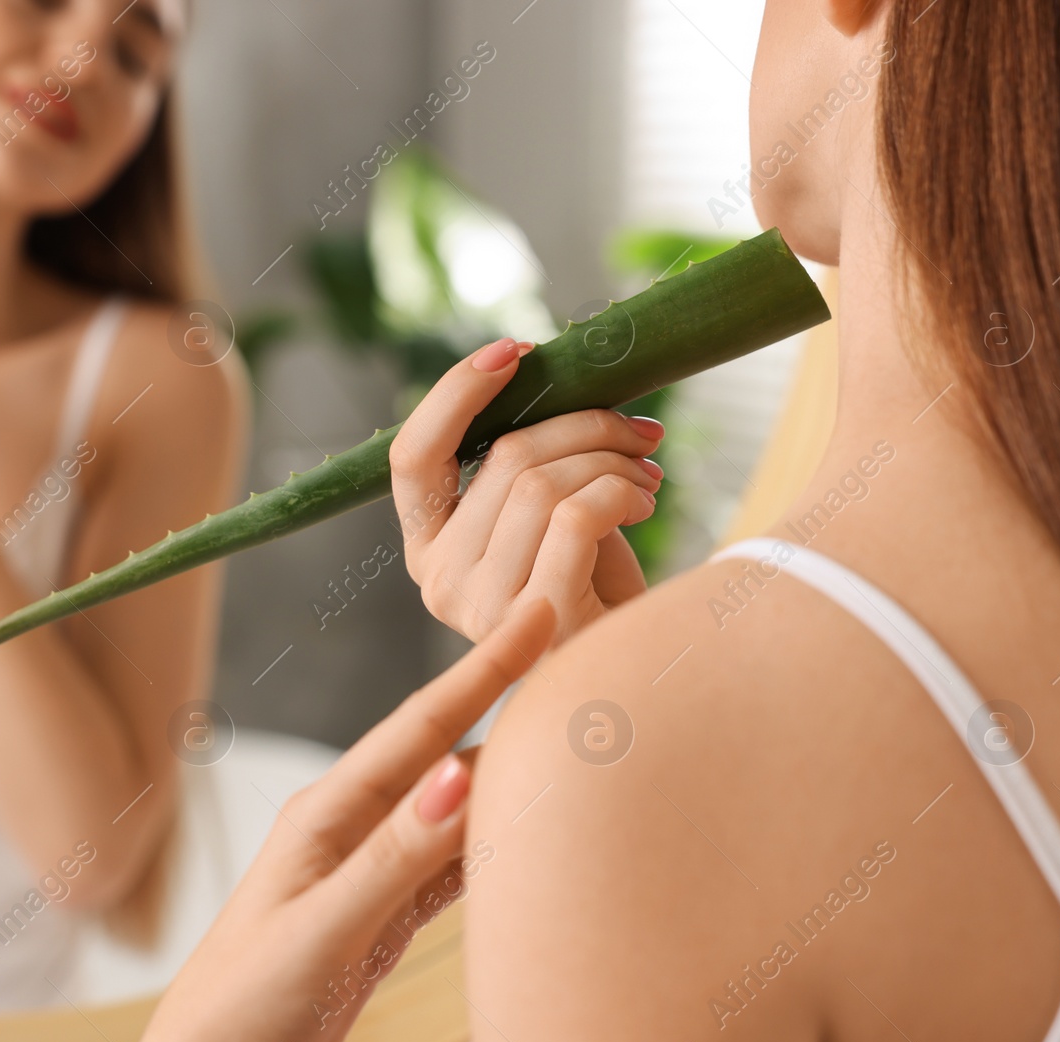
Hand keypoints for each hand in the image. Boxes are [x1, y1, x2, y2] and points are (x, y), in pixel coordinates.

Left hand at [133, 600, 556, 1041]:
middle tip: (575, 657)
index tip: (537, 611)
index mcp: (328, 814)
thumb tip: (460, 773)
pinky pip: (452, 865)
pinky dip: (495, 843)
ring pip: (456, 809)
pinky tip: (530, 830)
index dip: (485, 669)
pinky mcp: (383, 917)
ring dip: (510, 773)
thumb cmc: (240, 1006)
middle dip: (509, 703)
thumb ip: (392, 857)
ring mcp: (369, 871)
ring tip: (568, 733)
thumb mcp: (321, 929)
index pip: (423, 726)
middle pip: (448, 754)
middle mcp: (352, 829)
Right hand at [390, 337, 663, 646]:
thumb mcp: (548, 518)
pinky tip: (644, 501)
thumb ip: (531, 465)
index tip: (517, 351)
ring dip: (610, 459)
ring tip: (647, 474)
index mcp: (427, 545)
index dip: (456, 393)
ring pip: (542, 483)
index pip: (412, 456)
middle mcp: (438, 578)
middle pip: (504, 457)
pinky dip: (619, 491)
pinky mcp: (533, 622)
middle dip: (585, 424)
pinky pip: (575, 516)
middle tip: (641, 431)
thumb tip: (565, 380)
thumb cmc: (592, 590)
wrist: (632, 672)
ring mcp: (479, 606)